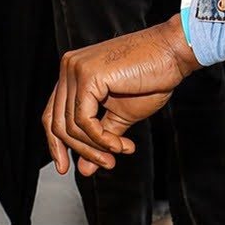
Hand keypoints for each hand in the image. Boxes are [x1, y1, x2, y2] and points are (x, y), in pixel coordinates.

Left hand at [42, 16, 202, 177]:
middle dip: (82, 151)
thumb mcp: (121, 116)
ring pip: (70, 126)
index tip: (65, 168)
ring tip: (120, 151)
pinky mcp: (88, 75)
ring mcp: (75, 69)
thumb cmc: (151, 79)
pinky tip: (120, 143)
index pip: (52, 115)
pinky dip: (101, 139)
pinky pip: (84, 120)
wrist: (172, 54)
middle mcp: (68, 68)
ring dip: (96, 147)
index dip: (56, 144)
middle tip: (108, 164)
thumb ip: (100, 138)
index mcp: (72, 74)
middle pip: (57, 123)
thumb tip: (84, 170)